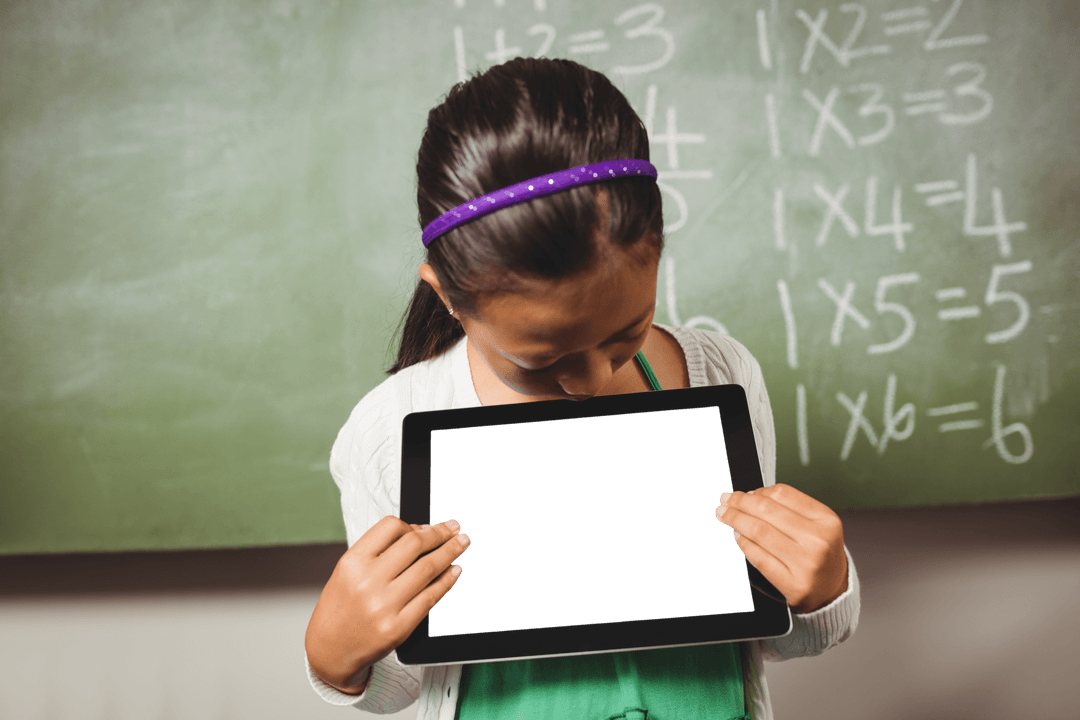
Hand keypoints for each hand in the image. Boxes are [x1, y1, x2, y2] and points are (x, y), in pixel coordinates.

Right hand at [305, 516, 469, 692]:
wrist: (330, 649)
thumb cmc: (341, 607)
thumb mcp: (348, 571)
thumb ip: (379, 551)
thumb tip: (422, 533)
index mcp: (352, 562)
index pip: (391, 527)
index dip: (415, 524)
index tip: (429, 527)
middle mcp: (367, 582)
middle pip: (415, 544)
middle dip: (441, 534)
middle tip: (455, 529)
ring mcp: (384, 606)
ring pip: (428, 568)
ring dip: (451, 552)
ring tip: (461, 544)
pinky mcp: (398, 628)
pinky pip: (431, 598)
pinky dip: (447, 581)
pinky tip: (455, 571)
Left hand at [714, 484, 847, 613]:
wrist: (832, 592)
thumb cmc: (819, 554)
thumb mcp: (816, 525)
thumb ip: (788, 508)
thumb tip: (749, 496)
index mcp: (826, 520)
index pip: (783, 494)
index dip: (757, 491)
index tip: (742, 493)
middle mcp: (818, 541)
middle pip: (767, 510)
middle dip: (740, 502)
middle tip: (725, 500)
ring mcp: (806, 564)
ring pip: (760, 531)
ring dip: (736, 520)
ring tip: (725, 515)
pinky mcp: (793, 585)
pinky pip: (759, 558)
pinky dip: (743, 544)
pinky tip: (737, 537)